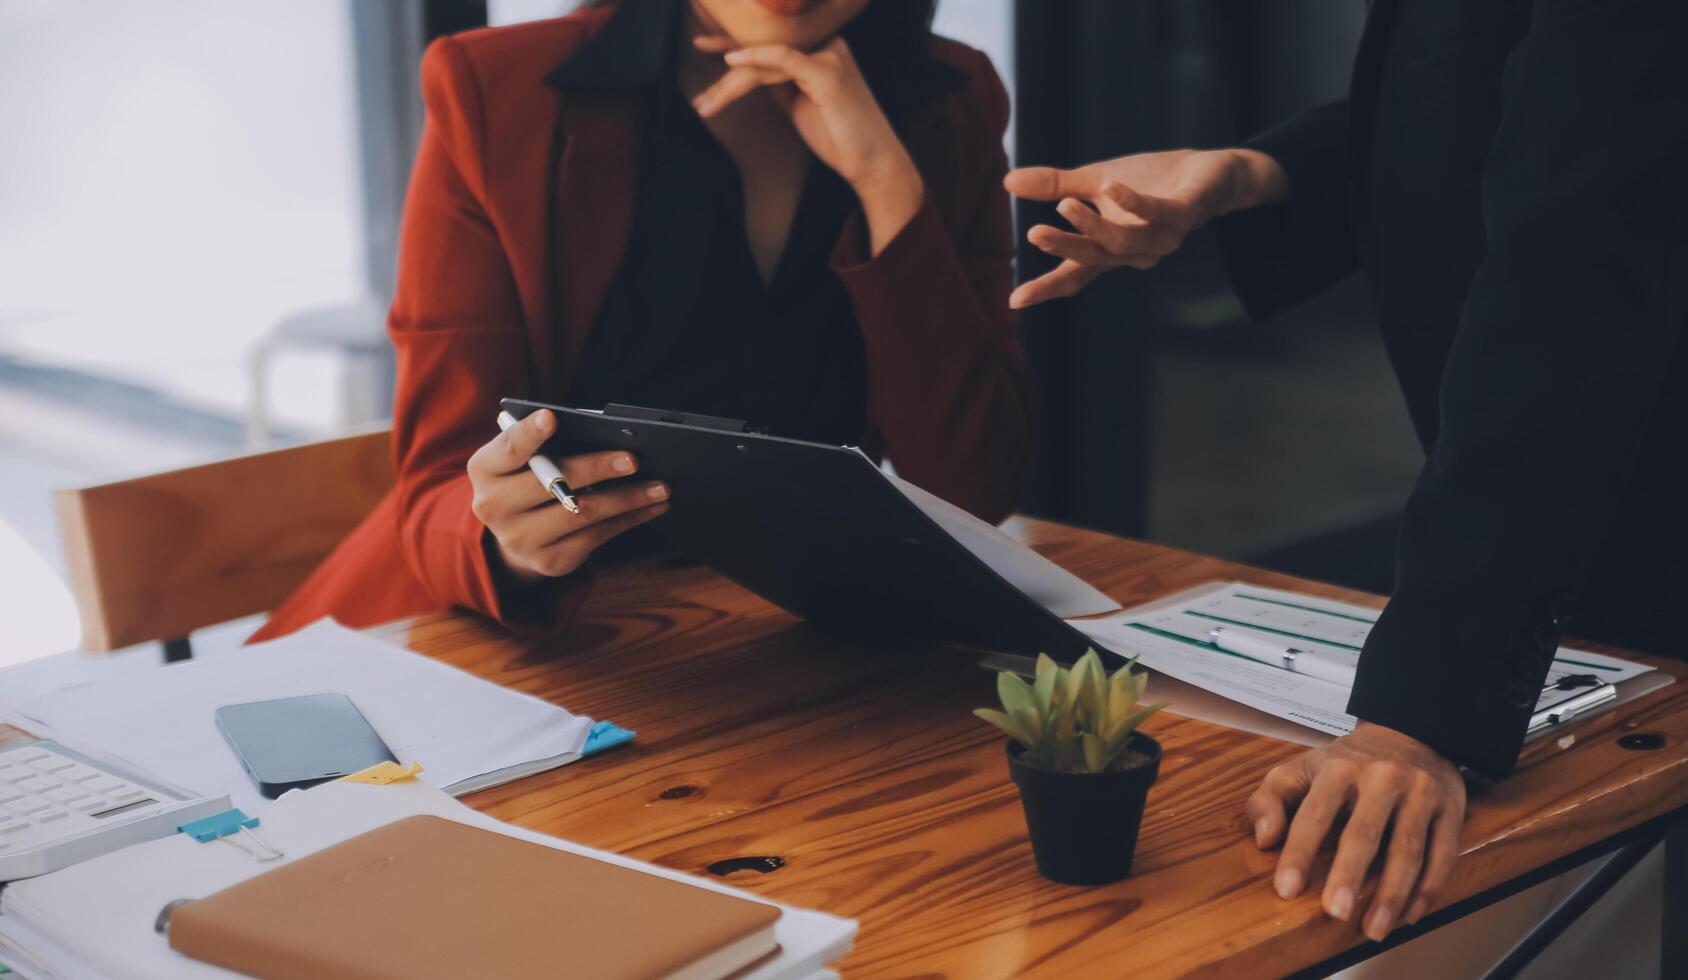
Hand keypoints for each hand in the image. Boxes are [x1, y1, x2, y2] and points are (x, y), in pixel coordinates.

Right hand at [466, 409, 669, 582]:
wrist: (515, 534)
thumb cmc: (529, 478)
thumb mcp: (525, 459)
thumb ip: (549, 445)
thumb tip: (611, 438)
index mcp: (486, 469)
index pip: (508, 448)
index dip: (529, 433)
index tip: (551, 417)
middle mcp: (495, 506)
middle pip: (555, 483)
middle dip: (598, 468)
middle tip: (634, 459)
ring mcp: (520, 539)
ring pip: (583, 513)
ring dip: (628, 498)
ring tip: (661, 486)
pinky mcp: (549, 561)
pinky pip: (597, 537)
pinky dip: (630, 519)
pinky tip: (652, 507)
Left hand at [692, 35, 923, 254]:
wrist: (873, 164)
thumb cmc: (841, 138)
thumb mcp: (801, 104)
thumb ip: (780, 84)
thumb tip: (747, 74)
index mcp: (823, 50)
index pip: (772, 43)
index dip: (734, 42)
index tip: (703, 46)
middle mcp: (828, 46)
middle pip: (765, 53)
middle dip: (725, 74)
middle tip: (699, 99)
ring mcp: (829, 57)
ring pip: (766, 61)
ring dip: (730, 85)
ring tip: (706, 106)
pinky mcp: (827, 73)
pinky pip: (783, 59)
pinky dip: (755, 58)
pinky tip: (730, 62)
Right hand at [1003, 147, 1286, 307]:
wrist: (1213, 173)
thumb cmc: (1151, 182)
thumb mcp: (1095, 179)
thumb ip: (1055, 185)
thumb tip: (1007, 181)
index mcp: (1111, 250)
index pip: (1075, 274)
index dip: (1046, 288)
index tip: (1014, 301)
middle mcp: (1135, 253)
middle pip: (1094, 259)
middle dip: (1064, 249)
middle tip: (1034, 233)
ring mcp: (1161, 238)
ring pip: (1121, 243)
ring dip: (1092, 227)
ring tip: (1065, 204)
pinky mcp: (1184, 214)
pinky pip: (1156, 214)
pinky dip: (1132, 204)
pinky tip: (1110, 188)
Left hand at [1247, 721, 1465, 941]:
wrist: (1412, 733)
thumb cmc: (1347, 763)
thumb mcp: (1301, 768)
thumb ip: (1271, 799)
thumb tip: (1264, 840)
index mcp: (1338, 769)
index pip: (1314, 814)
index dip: (1299, 853)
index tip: (1286, 889)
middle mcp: (1382, 778)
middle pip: (1364, 833)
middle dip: (1348, 875)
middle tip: (1334, 913)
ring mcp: (1420, 793)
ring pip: (1408, 850)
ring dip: (1391, 894)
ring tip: (1373, 930)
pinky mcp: (1451, 809)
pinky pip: (1441, 855)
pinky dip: (1428, 889)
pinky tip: (1409, 916)